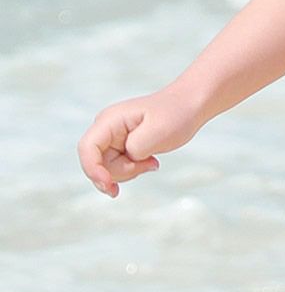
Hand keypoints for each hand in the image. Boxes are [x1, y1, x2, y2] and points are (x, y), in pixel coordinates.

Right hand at [77, 88, 203, 197]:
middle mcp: (106, 128)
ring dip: (131, 171)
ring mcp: (112, 138)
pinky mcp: (120, 146)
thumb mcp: (157, 133)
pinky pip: (118, 168)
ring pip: (108, 169)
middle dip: (123, 171)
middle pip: (98, 164)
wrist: (190, 105)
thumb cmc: (176, 114)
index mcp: (110, 120)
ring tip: (153, 160)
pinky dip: (134, 169)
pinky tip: (151, 161)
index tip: (110, 185)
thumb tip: (125, 158)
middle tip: (150, 163)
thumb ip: (134, 149)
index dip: (93, 170)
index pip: (87, 148)